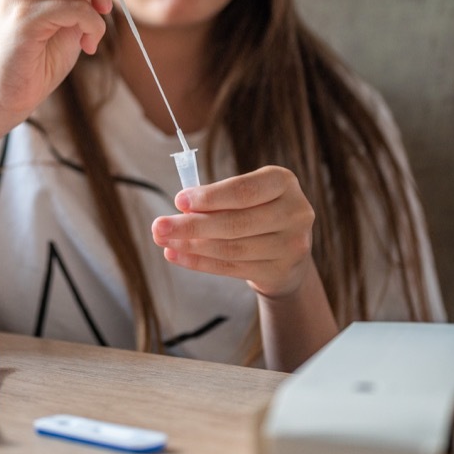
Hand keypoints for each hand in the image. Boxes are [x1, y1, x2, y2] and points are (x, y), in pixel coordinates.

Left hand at [150, 166, 316, 297]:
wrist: (287, 253)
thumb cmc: (258, 213)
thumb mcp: (247, 196)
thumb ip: (219, 198)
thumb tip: (181, 208)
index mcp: (284, 182)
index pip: (244, 190)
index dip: (210, 197)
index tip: (179, 201)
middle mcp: (295, 212)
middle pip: (235, 222)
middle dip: (192, 225)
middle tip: (158, 226)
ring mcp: (291, 245)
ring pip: (232, 248)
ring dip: (191, 246)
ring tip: (164, 241)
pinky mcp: (280, 271)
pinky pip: (232, 268)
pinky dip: (200, 262)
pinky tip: (177, 255)